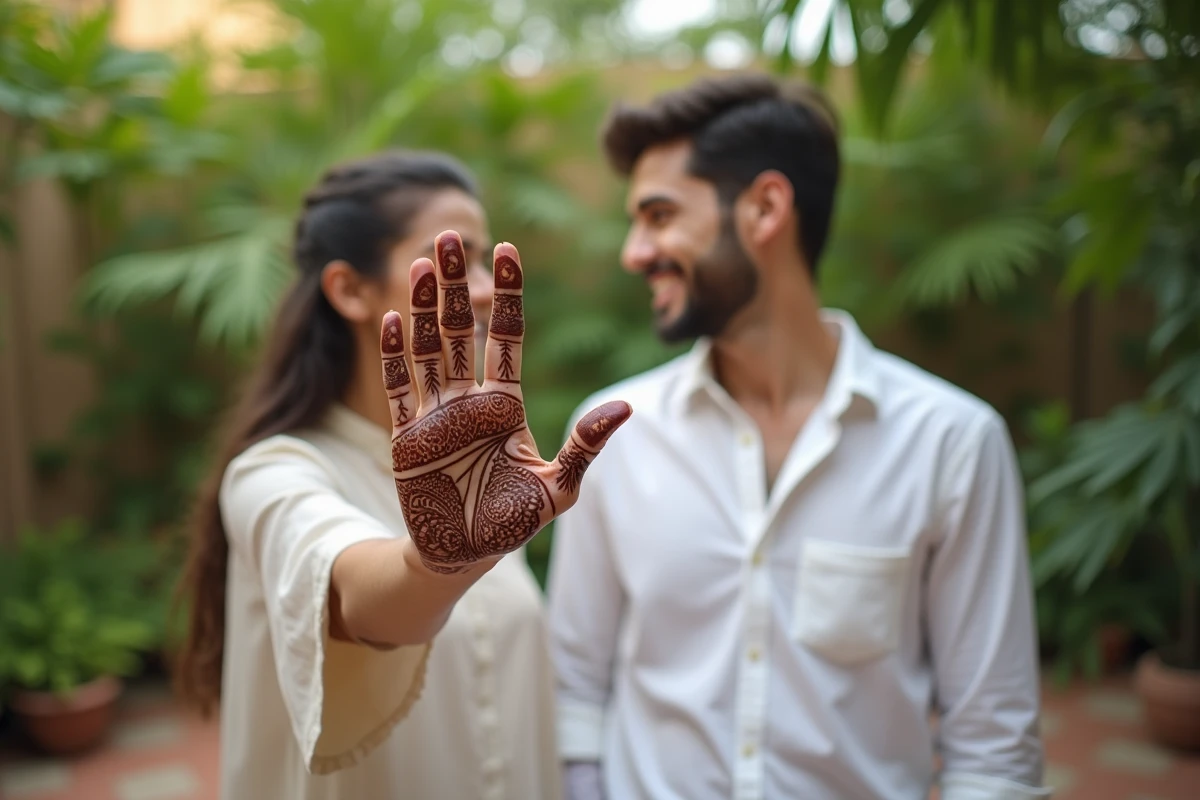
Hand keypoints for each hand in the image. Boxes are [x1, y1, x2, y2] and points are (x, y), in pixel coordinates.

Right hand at [379, 232, 630, 573]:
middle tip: (449, 235)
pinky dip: (396, 354)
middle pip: (462, 329)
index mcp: (505, 405)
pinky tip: (393, 319)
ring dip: (424, 307)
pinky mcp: (407, 436)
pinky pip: (400, 386)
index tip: (508, 250)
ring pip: (429, 348)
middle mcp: (469, 401)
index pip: (508, 336)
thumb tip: (625, 407)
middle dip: (457, 284)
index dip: (507, 294)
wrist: (464, 558)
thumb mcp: (559, 486)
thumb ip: (586, 445)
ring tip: (421, 263)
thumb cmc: (513, 524)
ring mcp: (436, 415)